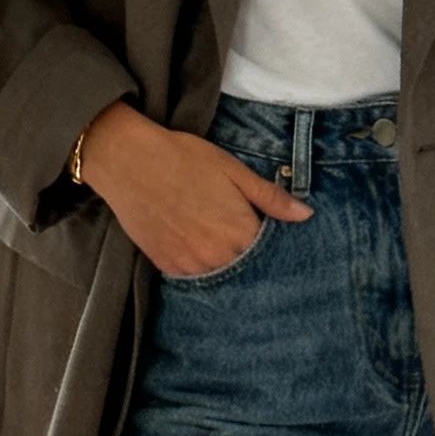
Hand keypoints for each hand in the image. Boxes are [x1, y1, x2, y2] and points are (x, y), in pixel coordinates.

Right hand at [76, 101, 312, 278]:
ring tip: (214, 241)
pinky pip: (192, 277)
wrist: (128, 161)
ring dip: (223, 265)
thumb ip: (270, 197)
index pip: (269, 254)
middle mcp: (218, 256)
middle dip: (248, 258)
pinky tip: (194, 247)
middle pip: (245, 269)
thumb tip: (306, 215)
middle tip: (239, 238)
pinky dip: (198, 267)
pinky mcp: (166, 266)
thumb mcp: (233, 170)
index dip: (270, 245)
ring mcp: (190, 265)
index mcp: (240, 232)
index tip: (269, 237)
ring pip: (219, 277)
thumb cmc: (183, 158)